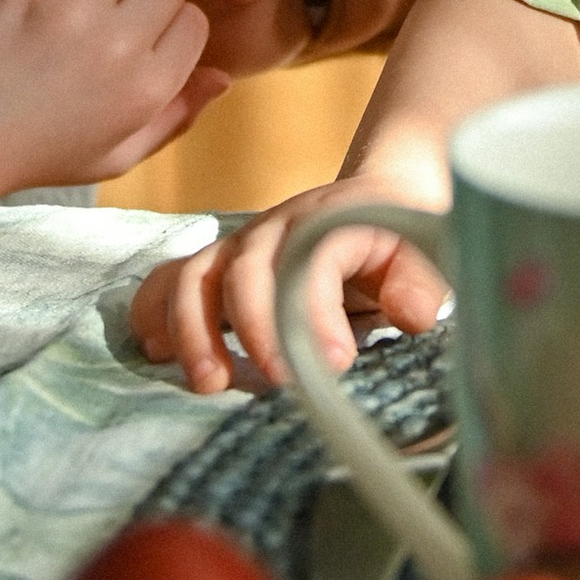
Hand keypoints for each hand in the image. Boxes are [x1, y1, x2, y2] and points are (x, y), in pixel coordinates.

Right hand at [131, 174, 451, 397]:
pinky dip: (156, 312)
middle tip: (277, 384)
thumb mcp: (424, 253)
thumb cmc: (402, 235)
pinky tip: (155, 350)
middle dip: (251, 329)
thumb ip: (421, 283)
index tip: (337, 364)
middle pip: (242, 269)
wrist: (383, 196)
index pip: (309, 260)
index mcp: (325, 223)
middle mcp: (273, 231)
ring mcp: (239, 247)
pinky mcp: (219, 267)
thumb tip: (411, 314)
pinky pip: (170, 280)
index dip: (315, 312)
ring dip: (192, 329)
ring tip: (209, 383)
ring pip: (194, 274)